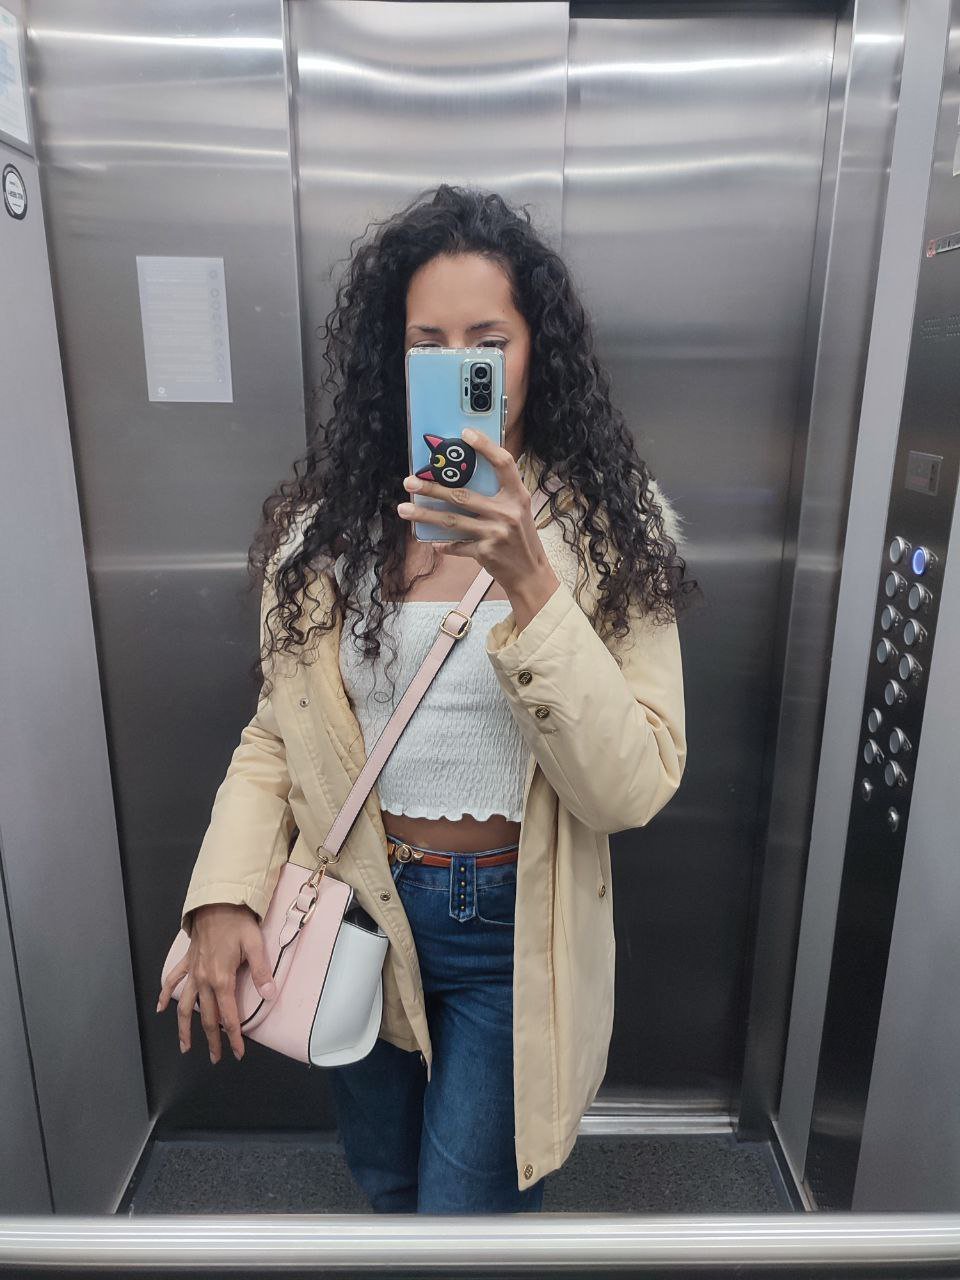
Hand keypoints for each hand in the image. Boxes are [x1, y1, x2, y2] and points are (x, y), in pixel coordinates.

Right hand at [156, 903, 277, 1064]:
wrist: (216, 902)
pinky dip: (165, 995)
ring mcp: (193, 972)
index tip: (238, 1053)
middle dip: (212, 1040)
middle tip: (216, 1059)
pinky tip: (161, 1008)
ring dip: (183, 1028)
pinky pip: (172, 981)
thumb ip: (261, 972)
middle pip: (207, 1017)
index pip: (228, 1016)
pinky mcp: (187, 962)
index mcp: (221, 979)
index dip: (234, 1037)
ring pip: (184, 1006)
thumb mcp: (255, 945)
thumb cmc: (238, 922)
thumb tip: (270, 994)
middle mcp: (204, 980)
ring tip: (185, 1047)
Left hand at [397, 428, 559, 624]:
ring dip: (424, 514)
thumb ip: (498, 494)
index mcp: (518, 496)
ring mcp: (495, 533)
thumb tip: (462, 477)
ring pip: (452, 521)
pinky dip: (443, 544)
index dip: (485, 446)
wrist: (530, 573)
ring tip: (404, 508)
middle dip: (432, 488)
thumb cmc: (521, 537)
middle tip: (410, 481)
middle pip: (462, 495)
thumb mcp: (518, 511)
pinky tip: (431, 541)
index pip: (504, 463)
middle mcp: (507, 512)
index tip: (465, 433)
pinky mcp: (485, 552)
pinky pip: (456, 545)